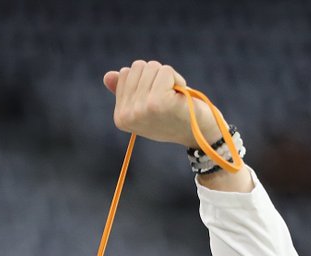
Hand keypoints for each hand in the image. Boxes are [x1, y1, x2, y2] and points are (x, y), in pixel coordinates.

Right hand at [103, 60, 222, 148]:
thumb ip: (128, 91)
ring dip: (168, 78)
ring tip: (175, 98)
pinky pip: (165, 71)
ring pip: (151, 67)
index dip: (147, 79)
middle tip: (169, 98)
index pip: (125, 73)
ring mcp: (141, 110)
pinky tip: (181, 97)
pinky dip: (177, 79)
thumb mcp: (148, 104)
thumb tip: (108, 76)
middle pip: (137, 67)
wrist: (202, 133)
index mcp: (121, 116)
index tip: (158, 100)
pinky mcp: (158, 103)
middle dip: (157, 76)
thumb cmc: (176, 116)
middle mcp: (127, 115)